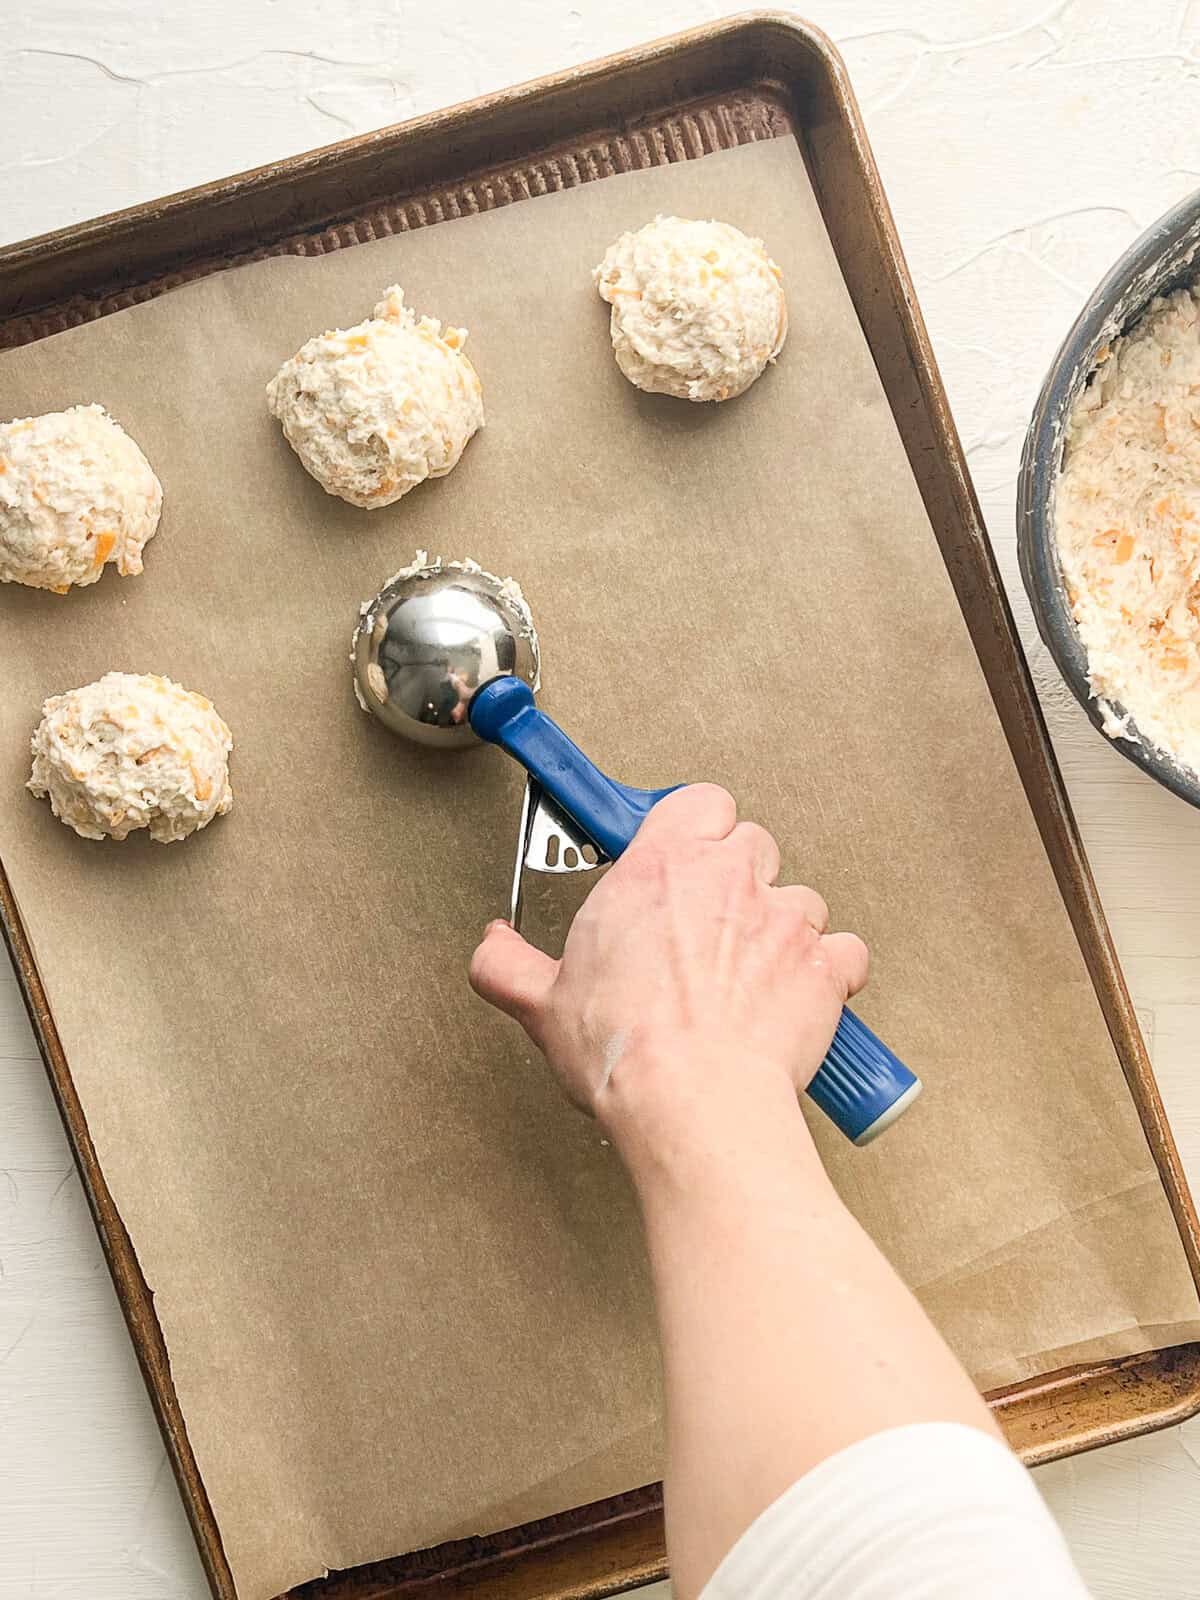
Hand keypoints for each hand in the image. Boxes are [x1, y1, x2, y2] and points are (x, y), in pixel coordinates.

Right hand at [469, 784, 867, 1148]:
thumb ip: (507, 963)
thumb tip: (493, 947)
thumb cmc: (629, 1052)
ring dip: (781, 927)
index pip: (696, 801)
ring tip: (749, 973)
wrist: (696, 1105)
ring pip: (801, 897)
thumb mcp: (540, 1004)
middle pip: (752, 843)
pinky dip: (829, 972)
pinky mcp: (826, 966)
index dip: (694, 825)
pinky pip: (845, 951)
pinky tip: (799, 996)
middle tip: (709, 924)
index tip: (681, 851)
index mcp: (659, 869)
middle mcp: (728, 879)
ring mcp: (784, 920)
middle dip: (737, 877)